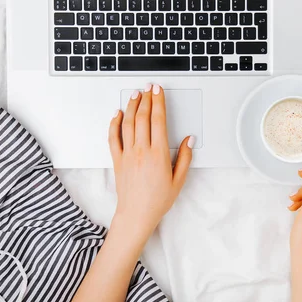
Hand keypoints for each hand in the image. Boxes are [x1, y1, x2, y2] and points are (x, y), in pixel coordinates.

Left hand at [108, 83, 192, 242]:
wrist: (136, 214)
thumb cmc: (157, 200)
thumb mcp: (179, 180)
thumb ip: (185, 158)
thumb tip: (189, 140)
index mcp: (158, 154)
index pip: (158, 120)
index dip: (158, 102)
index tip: (159, 91)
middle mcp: (141, 151)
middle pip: (143, 117)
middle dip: (146, 98)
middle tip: (149, 87)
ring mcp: (127, 154)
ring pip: (127, 123)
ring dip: (131, 106)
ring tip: (135, 95)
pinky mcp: (117, 160)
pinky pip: (113, 137)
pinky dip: (114, 123)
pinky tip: (117, 114)